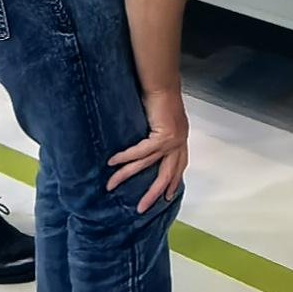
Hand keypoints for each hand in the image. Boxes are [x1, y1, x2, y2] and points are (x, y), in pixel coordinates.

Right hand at [108, 89, 189, 212]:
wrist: (162, 83)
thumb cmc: (159, 95)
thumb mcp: (160, 118)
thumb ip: (156, 132)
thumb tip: (143, 139)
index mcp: (181, 138)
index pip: (178, 166)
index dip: (172, 182)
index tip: (166, 197)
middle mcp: (179, 143)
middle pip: (166, 175)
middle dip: (153, 193)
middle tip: (141, 208)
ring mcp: (172, 141)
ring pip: (147, 165)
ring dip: (127, 175)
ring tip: (111, 185)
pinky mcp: (162, 137)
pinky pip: (140, 152)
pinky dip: (125, 158)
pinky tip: (112, 163)